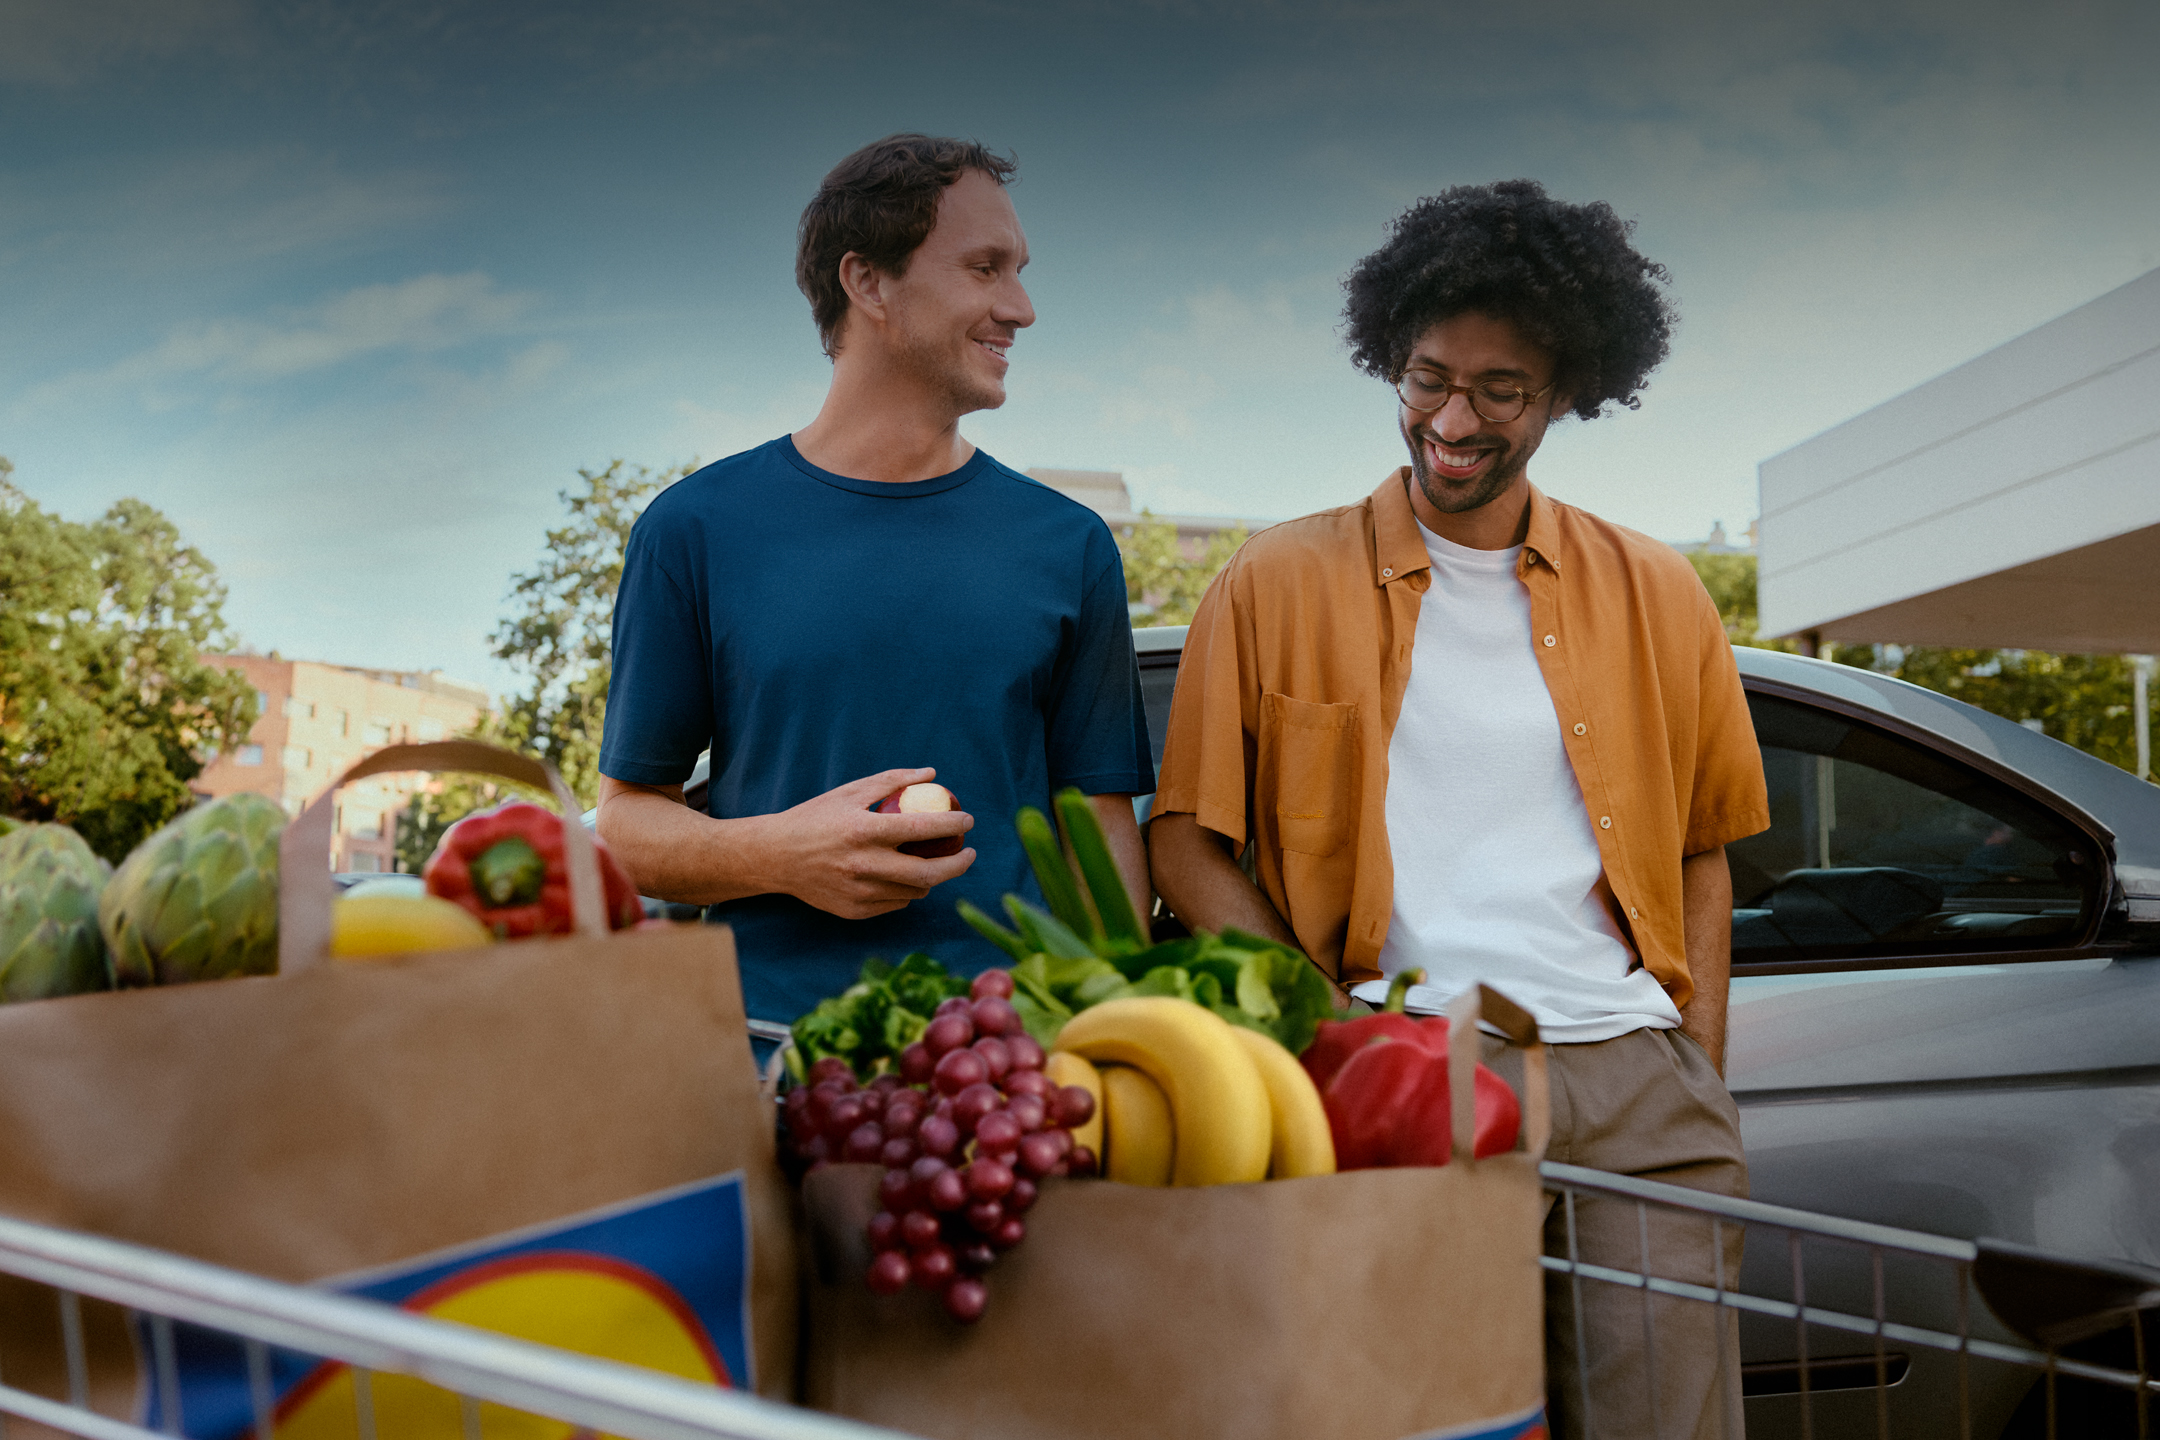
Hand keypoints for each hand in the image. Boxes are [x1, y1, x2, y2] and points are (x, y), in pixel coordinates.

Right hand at [765, 769, 976, 919]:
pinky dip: (907, 891)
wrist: (776, 857)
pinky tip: (908, 878)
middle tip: (969, 853)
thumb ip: (892, 781)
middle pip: (928, 873)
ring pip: (914, 891)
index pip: (922, 829)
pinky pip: (895, 903)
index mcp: (863, 831)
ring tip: (937, 863)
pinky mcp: (854, 911)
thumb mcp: (850, 792)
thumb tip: (931, 775)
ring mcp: (859, 892)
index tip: (968, 820)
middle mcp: (863, 865)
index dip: (952, 824)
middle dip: (959, 864)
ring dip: (933, 878)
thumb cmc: (816, 818)